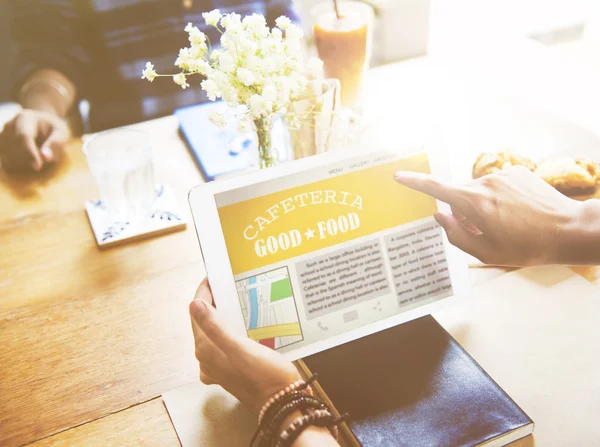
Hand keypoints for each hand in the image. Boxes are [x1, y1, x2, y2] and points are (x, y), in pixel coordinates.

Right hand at [0, 109, 68, 171]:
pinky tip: (29, 160)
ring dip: (26, 163)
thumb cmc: (53, 129)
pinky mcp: (1, 147)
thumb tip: (46, 158)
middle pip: (16, 149)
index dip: (30, 153)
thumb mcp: (61, 132)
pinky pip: (8, 163)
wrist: (40, 124)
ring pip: (10, 158)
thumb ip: (56, 143)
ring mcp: (2, 136)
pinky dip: (19, 166)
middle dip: (31, 159)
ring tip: (38, 154)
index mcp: (25, 118)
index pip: (24, 137)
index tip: (38, 167)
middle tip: (46, 156)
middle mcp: (9, 125)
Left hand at [190, 279, 300, 413]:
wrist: (282, 403)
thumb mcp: (240, 348)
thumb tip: (194, 304)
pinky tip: (241, 325)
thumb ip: (215, 327)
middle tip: (226, 283)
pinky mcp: (230, 369)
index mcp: (206, 349)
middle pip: (203, 323)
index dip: (203, 293)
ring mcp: (218, 366)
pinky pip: (224, 344)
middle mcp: (208, 358)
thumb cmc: (264, 375)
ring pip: (213, 333)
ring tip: (235, 298)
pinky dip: (229, 330)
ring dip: (221, 315)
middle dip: (212, 302)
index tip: (213, 276)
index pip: (197, 313)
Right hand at [394, 166, 583, 265]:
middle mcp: (485, 183)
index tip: (399, 176)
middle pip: (460, 195)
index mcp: (474, 203)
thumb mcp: (485, 252)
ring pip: (480, 190)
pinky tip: (518, 212)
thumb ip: (456, 234)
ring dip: (484, 205)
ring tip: (508, 223)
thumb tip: (441, 216)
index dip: (415, 182)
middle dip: (465, 211)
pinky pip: (497, 184)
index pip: (436, 188)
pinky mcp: (517, 172)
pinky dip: (500, 197)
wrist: (569, 230)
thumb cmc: (526, 247)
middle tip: (486, 231)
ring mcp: (502, 175)